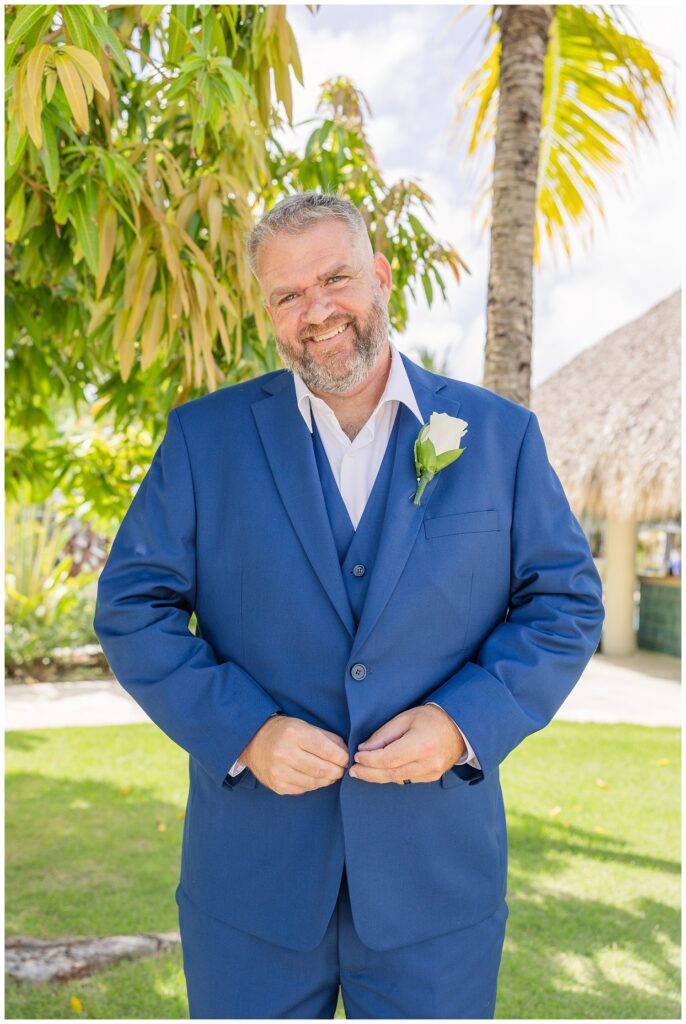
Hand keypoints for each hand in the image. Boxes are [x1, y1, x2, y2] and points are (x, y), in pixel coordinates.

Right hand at [238, 716, 349, 794]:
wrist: (253, 741)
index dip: (342, 757)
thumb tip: (347, 754)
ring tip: (331, 774)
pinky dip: (313, 784)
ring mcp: (279, 772)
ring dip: (327, 779)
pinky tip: (315, 778)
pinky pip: (303, 789)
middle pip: (322, 769)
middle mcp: (285, 753)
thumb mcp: (305, 726)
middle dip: (337, 770)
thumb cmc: (284, 731)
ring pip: (314, 782)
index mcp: (294, 734)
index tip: (347, 759)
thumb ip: (328, 739)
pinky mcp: (277, 785)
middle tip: (342, 769)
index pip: (327, 750)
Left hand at [349, 705, 465, 784]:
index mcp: (420, 745)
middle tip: (353, 771)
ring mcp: (431, 772)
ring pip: (397, 779)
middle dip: (369, 773)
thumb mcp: (405, 718)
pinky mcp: (432, 777)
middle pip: (390, 773)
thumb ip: (384, 735)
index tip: (357, 757)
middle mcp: (427, 763)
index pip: (388, 758)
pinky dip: (392, 775)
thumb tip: (365, 749)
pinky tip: (382, 771)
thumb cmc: (430, 719)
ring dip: (378, 776)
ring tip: (362, 771)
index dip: (369, 760)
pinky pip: (406, 779)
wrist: (458, 728)